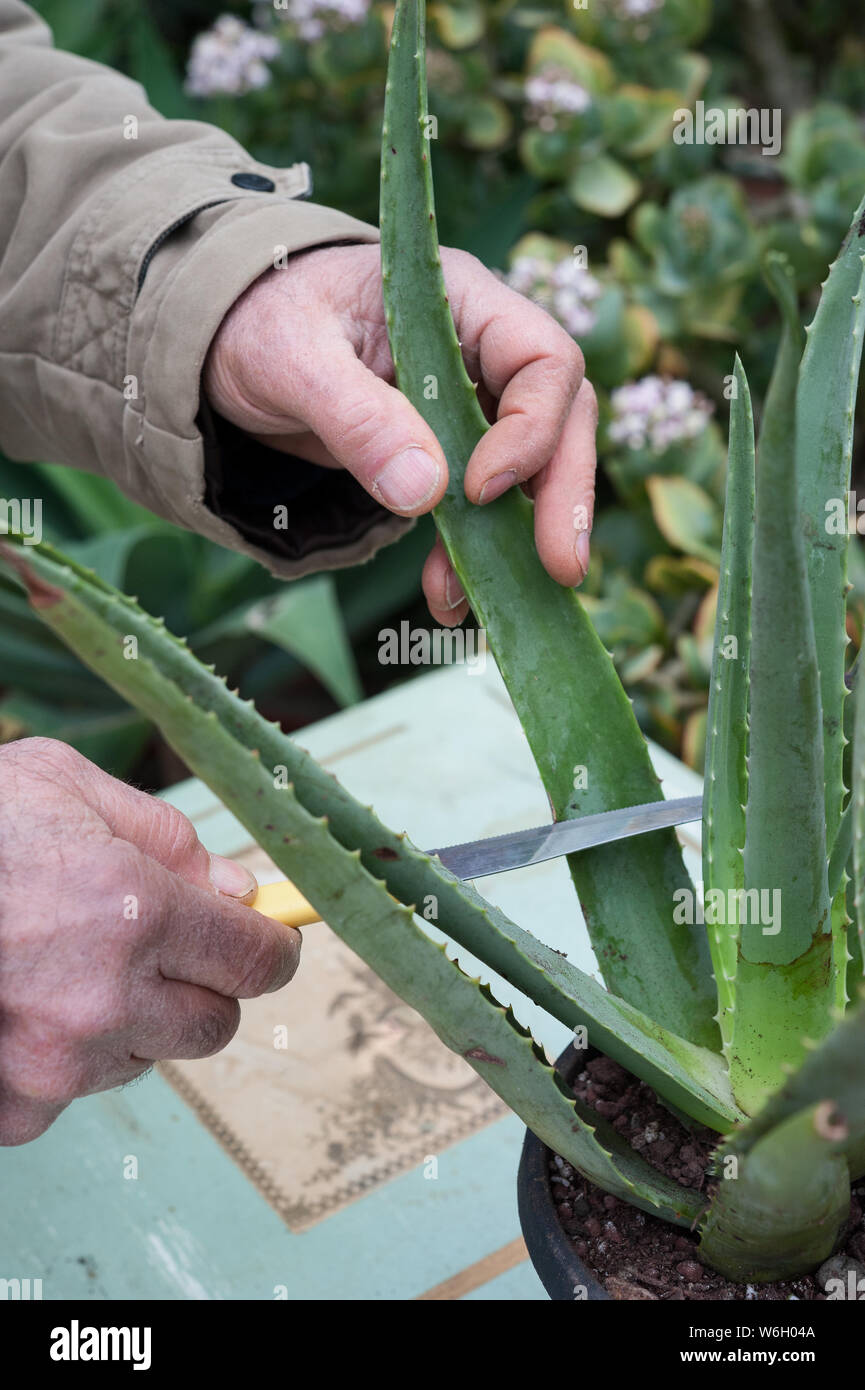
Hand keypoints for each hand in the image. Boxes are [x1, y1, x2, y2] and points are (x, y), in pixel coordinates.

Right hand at [0, 738, 299, 1144]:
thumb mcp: (67, 786)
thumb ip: (167, 838)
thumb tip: (237, 890)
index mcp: (133, 910)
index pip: (255, 961)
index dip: (273, 949)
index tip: (271, 942)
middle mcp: (102, 999)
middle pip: (214, 1024)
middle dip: (204, 985)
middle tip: (163, 949)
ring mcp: (51, 1063)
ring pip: (142, 1057)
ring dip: (126, 1019)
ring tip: (61, 964)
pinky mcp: (9, 1106)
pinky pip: (69, 1094)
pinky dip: (59, 1058)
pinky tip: (20, 1005)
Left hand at [204, 243, 596, 625]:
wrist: (229, 347)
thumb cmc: (261, 321)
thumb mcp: (293, 359)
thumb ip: (356, 416)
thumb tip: (424, 492)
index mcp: (464, 299)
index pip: (543, 360)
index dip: (532, 429)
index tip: (479, 489)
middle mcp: (485, 350)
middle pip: (561, 421)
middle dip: (561, 499)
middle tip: (561, 570)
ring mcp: (471, 405)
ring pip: (531, 474)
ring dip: (512, 542)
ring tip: (469, 602)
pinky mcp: (448, 453)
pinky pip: (479, 509)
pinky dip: (467, 556)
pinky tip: (442, 598)